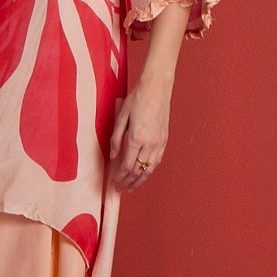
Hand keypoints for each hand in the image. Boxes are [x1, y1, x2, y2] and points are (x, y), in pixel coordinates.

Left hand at [107, 77, 171, 191]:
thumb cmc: (137, 99)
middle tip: (120, 188)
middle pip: (138, 171)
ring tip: (131, 187)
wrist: (156, 88)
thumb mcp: (121, 117)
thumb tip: (113, 157)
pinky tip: (144, 174)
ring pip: (149, 169)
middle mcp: (149, 143)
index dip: (119, 177)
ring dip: (139, 181)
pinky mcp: (164, 140)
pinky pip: (157, 161)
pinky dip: (149, 170)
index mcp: (136, 138)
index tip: (113, 182)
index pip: (126, 166)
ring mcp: (159, 142)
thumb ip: (116, 139)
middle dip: (127, 182)